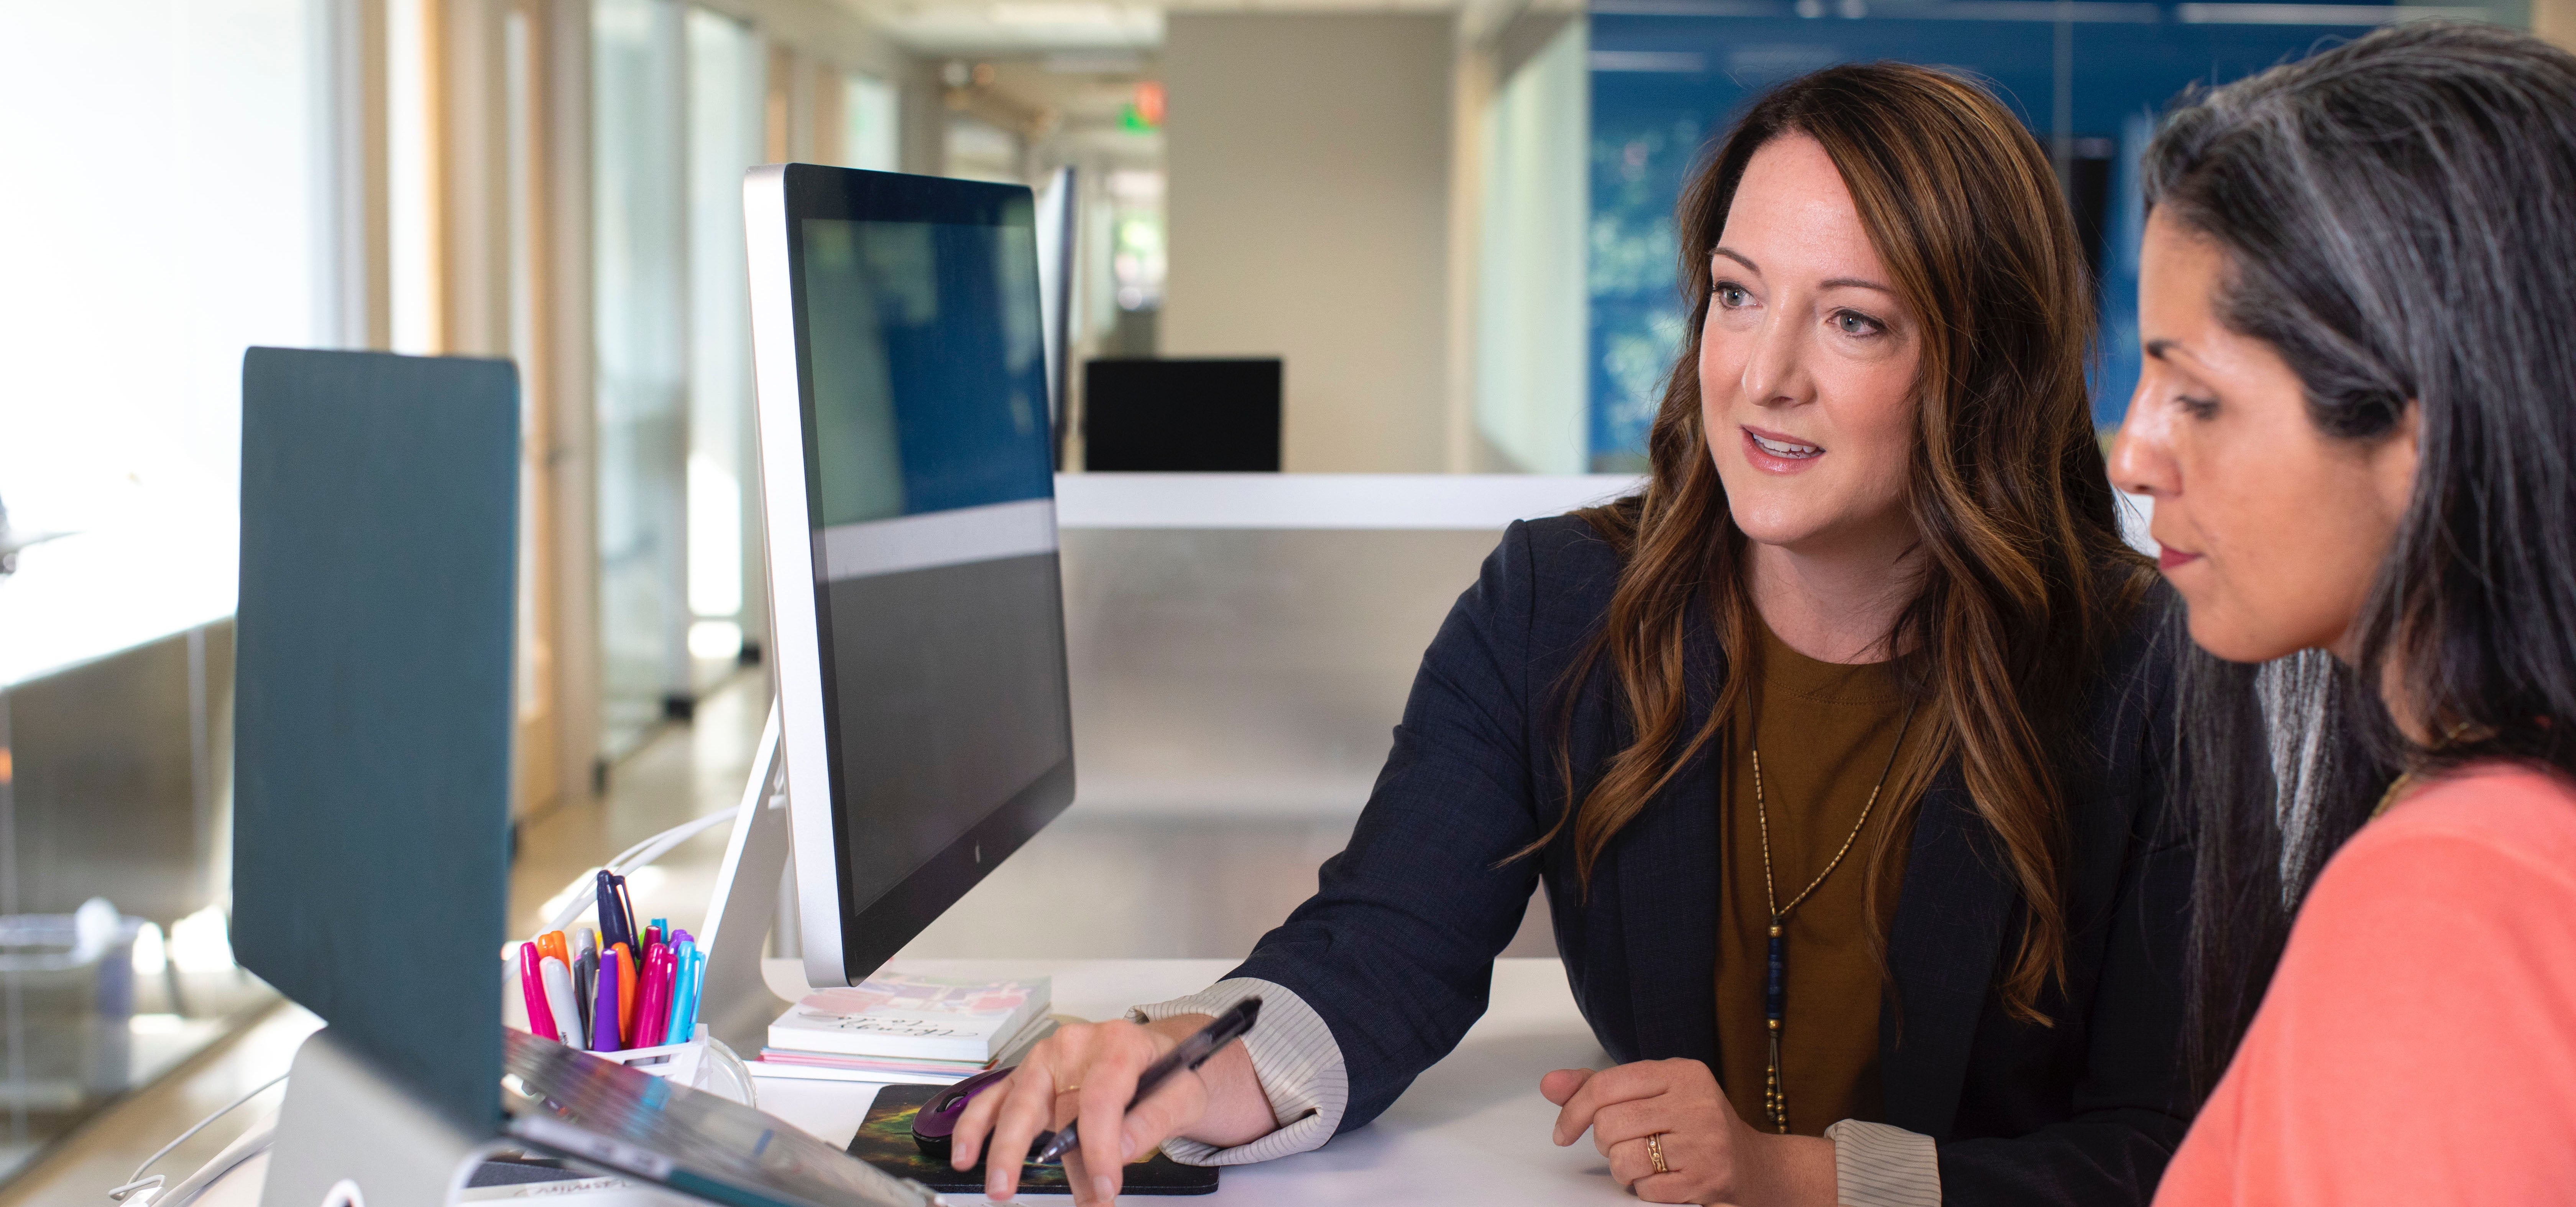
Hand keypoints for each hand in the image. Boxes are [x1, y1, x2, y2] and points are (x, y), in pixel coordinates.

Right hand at [948, 1014, 1271, 1204]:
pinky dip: (977, 1128)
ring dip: (1001, 1146)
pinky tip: (966, 1154)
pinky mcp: (1029, 1079)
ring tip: (997, 1185)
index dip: (1100, 1148)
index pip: (1100, 1099)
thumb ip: (1153, 1120)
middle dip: (1038, 1152)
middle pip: (1047, 1100)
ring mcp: (1046, 1061)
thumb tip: (1121, 1151)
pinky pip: (996, 1100)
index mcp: (1117, 1044)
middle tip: (1029, 1192)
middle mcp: (1074, 1047)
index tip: (1106, 1188)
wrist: (1157, 1055)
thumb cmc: (1168, 1073)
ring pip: (1014, 1103)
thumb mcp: (1182, 1094)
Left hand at [1541, 1059, 1835, 1205]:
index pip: (1605, 1085)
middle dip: (1606, 1144)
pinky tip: (1662, 1180)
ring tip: (1643, 1164)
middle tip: (1622, 1147)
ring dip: (1623, 1170)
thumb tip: (1550, 1084)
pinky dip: (1645, 1189)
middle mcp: (1696, 1101)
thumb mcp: (1654, 1095)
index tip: (1563, 1132)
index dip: (1573, 1111)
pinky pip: (1646, 1188)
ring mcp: (1705, 1141)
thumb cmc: (1695, 1128)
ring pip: (1624, 1158)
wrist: (1756, 1168)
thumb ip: (1600, 1088)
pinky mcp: (1707, 1178)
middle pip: (1609, 1124)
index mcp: (1681, 1072)